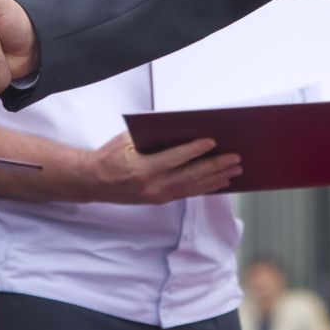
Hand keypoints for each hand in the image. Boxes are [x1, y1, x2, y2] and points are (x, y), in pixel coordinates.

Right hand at [85, 131, 241, 204]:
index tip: (213, 142)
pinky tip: (219, 182)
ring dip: (216, 178)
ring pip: (193, 187)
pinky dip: (205, 187)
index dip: (195, 150)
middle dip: (215, 166)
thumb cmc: (111, 156)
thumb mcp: (127, 141)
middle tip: (235, 158)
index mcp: (143, 169)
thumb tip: (181, 130)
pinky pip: (187, 193)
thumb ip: (152, 138)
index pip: (175, 159)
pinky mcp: (160, 200)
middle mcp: (153, 186)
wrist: (94, 182)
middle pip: (190, 175)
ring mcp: (158, 196)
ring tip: (235, 171)